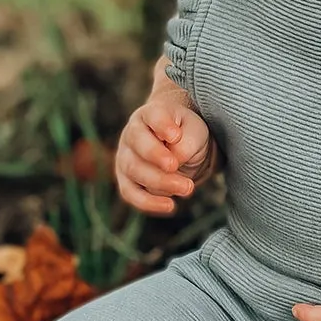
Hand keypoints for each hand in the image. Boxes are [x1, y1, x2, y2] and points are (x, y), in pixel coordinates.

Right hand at [114, 78, 216, 214]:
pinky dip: (148, 202)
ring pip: (134, 170)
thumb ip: (186, 142)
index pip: (152, 116)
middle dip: (158, 158)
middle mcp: (131, 133)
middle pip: (138, 145)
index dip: (162, 125)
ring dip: (160, 182)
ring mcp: (125, 157)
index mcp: (149, 114)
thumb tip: (175, 161)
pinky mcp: (126, 179)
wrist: (179, 145)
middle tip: (178, 167)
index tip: (176, 135)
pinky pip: (131, 193)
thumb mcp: (195, 131)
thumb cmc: (186, 133)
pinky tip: (170, 205)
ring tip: (187, 187)